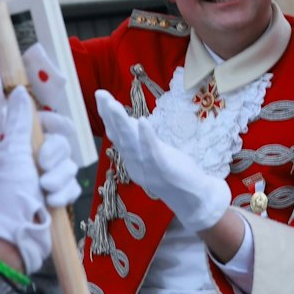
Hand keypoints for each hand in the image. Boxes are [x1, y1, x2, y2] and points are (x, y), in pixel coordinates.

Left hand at [0, 86, 75, 271]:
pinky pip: (72, 186)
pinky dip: (64, 194)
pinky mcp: (56, 198)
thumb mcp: (11, 152)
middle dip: (55, 156)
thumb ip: (19, 121)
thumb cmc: (7, 192)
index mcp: (17, 146)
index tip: (59, 126)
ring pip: (69, 166)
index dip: (54, 124)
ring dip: (59, 178)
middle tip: (42, 168)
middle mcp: (31, 161)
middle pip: (61, 144)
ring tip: (45, 191)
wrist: (14, 237)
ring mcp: (44, 180)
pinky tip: (52, 203)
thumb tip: (19, 91)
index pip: (44, 124)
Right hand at [96, 90, 231, 232]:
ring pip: (131, 142)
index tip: (101, 96)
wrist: (193, 200)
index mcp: (132, 160)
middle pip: (119, 136)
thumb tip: (131, 121)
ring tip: (113, 104)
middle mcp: (135, 164)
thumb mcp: (153, 154)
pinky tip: (141, 121)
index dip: (108, 116)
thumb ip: (140, 141)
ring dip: (122, 122)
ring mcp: (148, 167)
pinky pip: (153, 151)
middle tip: (100, 94)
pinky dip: (146, 136)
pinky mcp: (164, 168)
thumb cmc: (173, 173)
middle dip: (109, 115)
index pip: (117, 135)